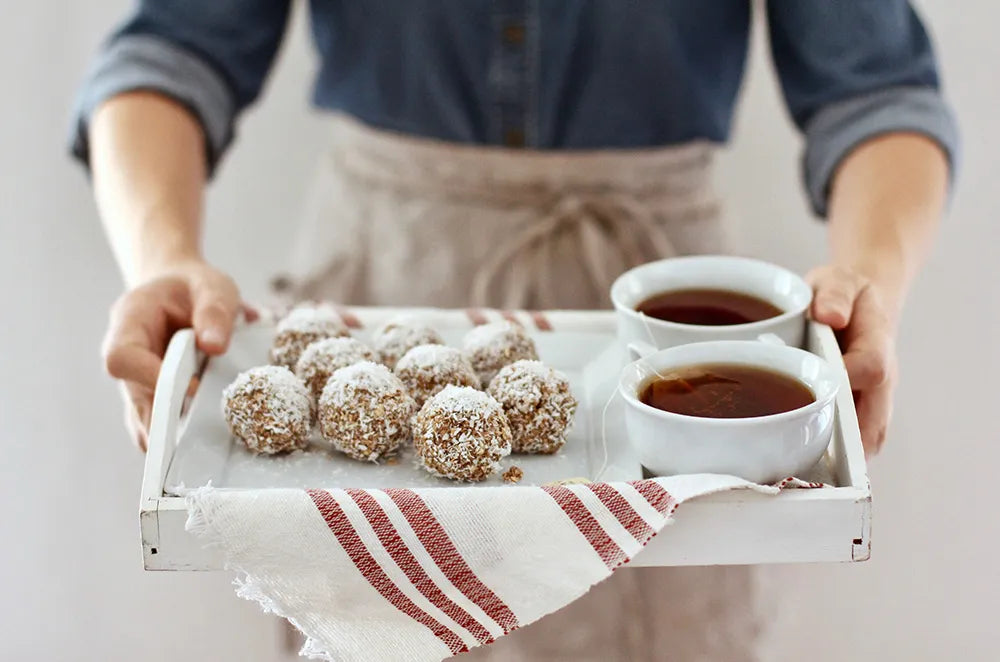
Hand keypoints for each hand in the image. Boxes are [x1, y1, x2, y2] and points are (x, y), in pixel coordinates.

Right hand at [102, 259, 252, 449]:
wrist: (183, 290)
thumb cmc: (196, 287)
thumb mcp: (213, 286)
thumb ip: (215, 310)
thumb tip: (214, 346)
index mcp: (130, 321)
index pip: (122, 357)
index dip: (150, 377)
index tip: (189, 389)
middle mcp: (127, 355)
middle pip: (131, 398)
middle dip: (159, 424)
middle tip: (188, 446)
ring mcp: (138, 380)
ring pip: (141, 420)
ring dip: (166, 439)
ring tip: (193, 456)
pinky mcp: (155, 396)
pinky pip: (158, 423)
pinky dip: (176, 438)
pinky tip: (199, 448)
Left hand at [807, 265, 898, 457]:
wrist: (861, 299)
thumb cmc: (844, 292)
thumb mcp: (837, 280)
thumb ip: (834, 294)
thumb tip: (831, 315)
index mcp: (877, 343)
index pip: (871, 369)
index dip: (842, 383)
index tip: (809, 389)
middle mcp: (883, 378)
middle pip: (874, 422)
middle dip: (840, 442)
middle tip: (798, 451)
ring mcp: (877, 398)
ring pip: (870, 440)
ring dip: (840, 454)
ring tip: (798, 461)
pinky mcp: (866, 410)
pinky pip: (859, 441)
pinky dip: (837, 452)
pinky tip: (804, 455)